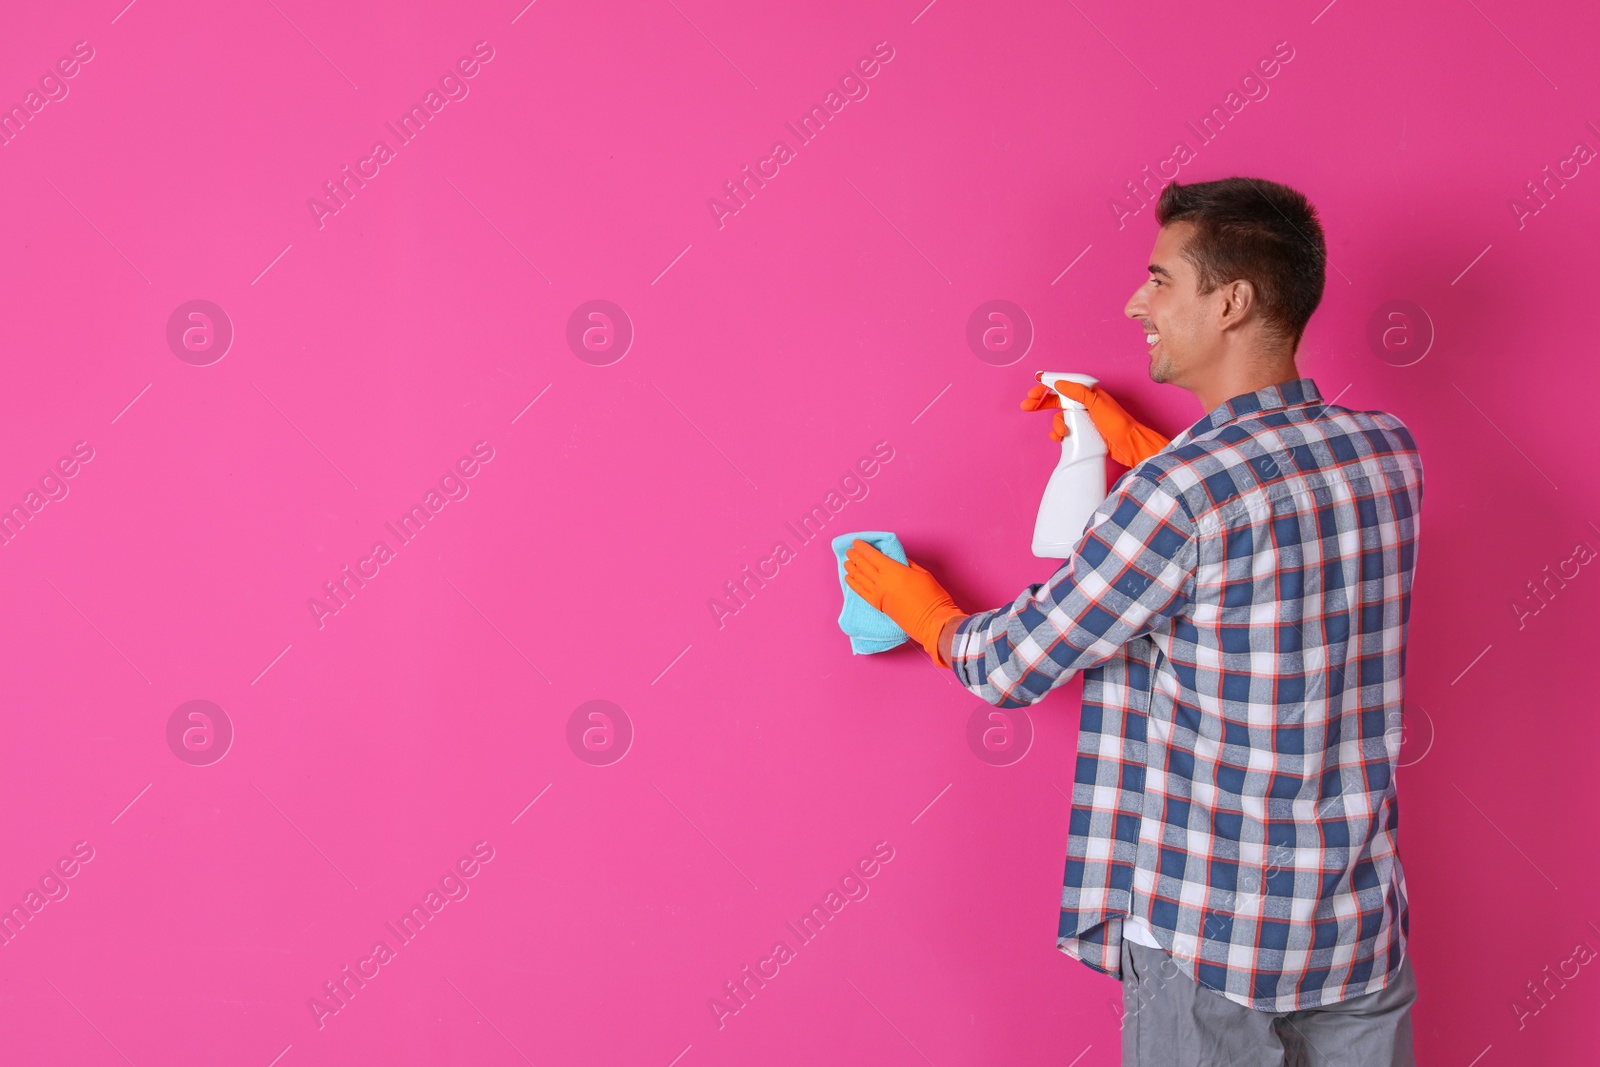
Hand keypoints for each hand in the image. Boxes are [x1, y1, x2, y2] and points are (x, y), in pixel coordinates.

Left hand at [843, 540, 966, 668]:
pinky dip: (853, 584)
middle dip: (855, 557)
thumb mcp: (922, 573)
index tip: (856, 542)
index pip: (872, 555)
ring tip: (846, 562)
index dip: (863, 548)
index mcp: (893, 570)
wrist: (932, 621)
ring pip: (860, 579)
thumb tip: (896, 560)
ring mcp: (878, 594)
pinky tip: (848, 579)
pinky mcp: (878, 606)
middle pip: (864, 566)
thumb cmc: (933, 596)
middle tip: (849, 551)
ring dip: (852, 569)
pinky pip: (861, 593)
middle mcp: (882, 581)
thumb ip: (907, 564)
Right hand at [1020, 376, 1171, 466]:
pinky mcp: (1083, 433)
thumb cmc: (1118, 423)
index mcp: (1088, 393)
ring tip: (1059, 432)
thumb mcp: (1097, 404)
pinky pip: (1065, 431)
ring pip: (1060, 418)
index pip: (1063, 385)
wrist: (1130, 446)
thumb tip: (1058, 383)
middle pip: (1057, 400)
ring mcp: (1083, 419)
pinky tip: (1060, 438)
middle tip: (1026, 406)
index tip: (1033, 390)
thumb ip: (1077, 392)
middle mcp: (1084, 404)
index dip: (1047, 386)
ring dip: (1055, 424)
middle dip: (1041, 402)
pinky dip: (1059, 434)